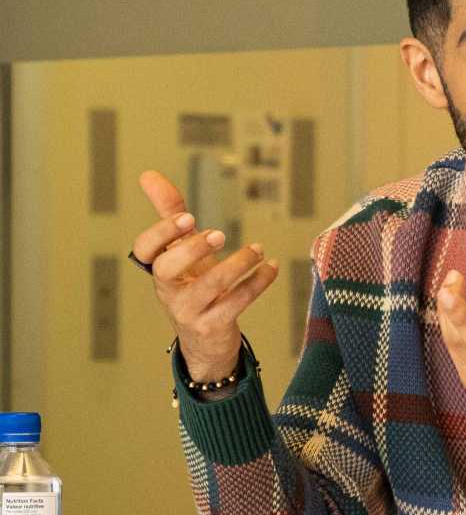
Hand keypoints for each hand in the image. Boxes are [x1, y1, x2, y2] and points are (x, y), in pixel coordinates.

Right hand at [131, 170, 278, 382]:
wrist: (205, 340)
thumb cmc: (192, 284)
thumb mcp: (182, 249)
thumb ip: (169, 213)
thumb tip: (148, 174)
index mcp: (158, 269)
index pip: (144, 250)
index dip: (162, 233)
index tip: (188, 217)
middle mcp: (169, 291)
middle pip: (167, 269)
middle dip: (192, 249)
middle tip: (219, 234)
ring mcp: (189, 311)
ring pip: (210, 286)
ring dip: (238, 264)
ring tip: (258, 249)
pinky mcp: (213, 326)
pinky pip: (237, 302)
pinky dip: (257, 282)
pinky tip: (271, 267)